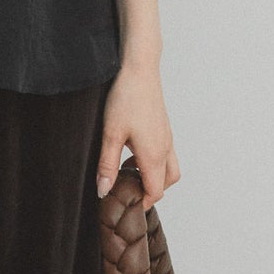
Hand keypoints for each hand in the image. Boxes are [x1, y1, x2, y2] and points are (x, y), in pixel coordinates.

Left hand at [95, 59, 180, 212]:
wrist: (140, 69)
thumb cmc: (126, 98)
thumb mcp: (111, 134)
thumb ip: (107, 165)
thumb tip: (104, 190)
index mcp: (154, 155)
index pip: (155, 192)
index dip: (141, 202)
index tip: (124, 204)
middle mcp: (165, 148)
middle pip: (166, 184)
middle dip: (149, 191)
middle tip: (126, 189)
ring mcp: (167, 137)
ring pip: (169, 169)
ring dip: (153, 176)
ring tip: (128, 170)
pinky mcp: (164, 127)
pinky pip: (166, 154)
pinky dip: (154, 162)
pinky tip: (133, 151)